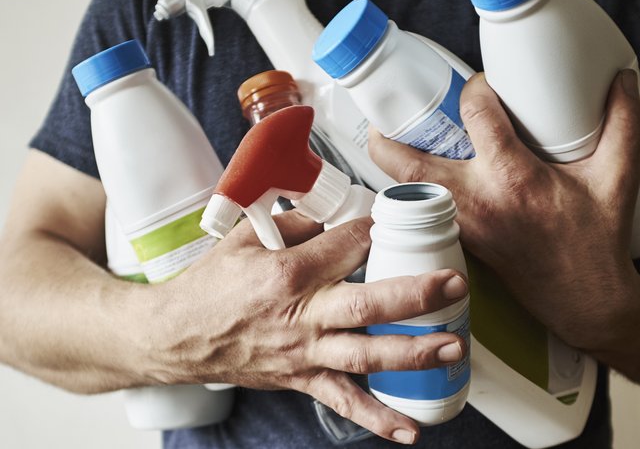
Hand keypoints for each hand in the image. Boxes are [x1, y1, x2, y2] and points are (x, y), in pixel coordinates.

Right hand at [141, 210, 467, 443]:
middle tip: (454, 285)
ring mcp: (304, 352)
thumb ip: (294, 224)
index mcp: (288, 273)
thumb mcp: (244, 239)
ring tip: (452, 348)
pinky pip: (342, 401)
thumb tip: (334, 219)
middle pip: (368, 305)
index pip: (348, 245)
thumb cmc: (210, 285)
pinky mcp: (301, 378)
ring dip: (411, 353)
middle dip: (416, 295)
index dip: (378, 229)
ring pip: (365, 356)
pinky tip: (409, 430)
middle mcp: (302, 315)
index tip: (398, 220)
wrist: (177, 336)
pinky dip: (376, 418)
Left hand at [369, 70, 639, 350]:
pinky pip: (418, 211)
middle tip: (392, 107)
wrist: (584, 300)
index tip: (484, 84)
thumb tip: (621, 78)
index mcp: (514, 177)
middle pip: (407, 162)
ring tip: (392, 134)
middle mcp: (477, 200)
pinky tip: (417, 171)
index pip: (476, 114)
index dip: (475, 88)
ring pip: (403, 190)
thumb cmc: (597, 241)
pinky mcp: (458, 239)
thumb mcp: (618, 179)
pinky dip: (407, 190)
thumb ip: (625, 124)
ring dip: (391, 162)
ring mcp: (461, 223)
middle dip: (386, 134)